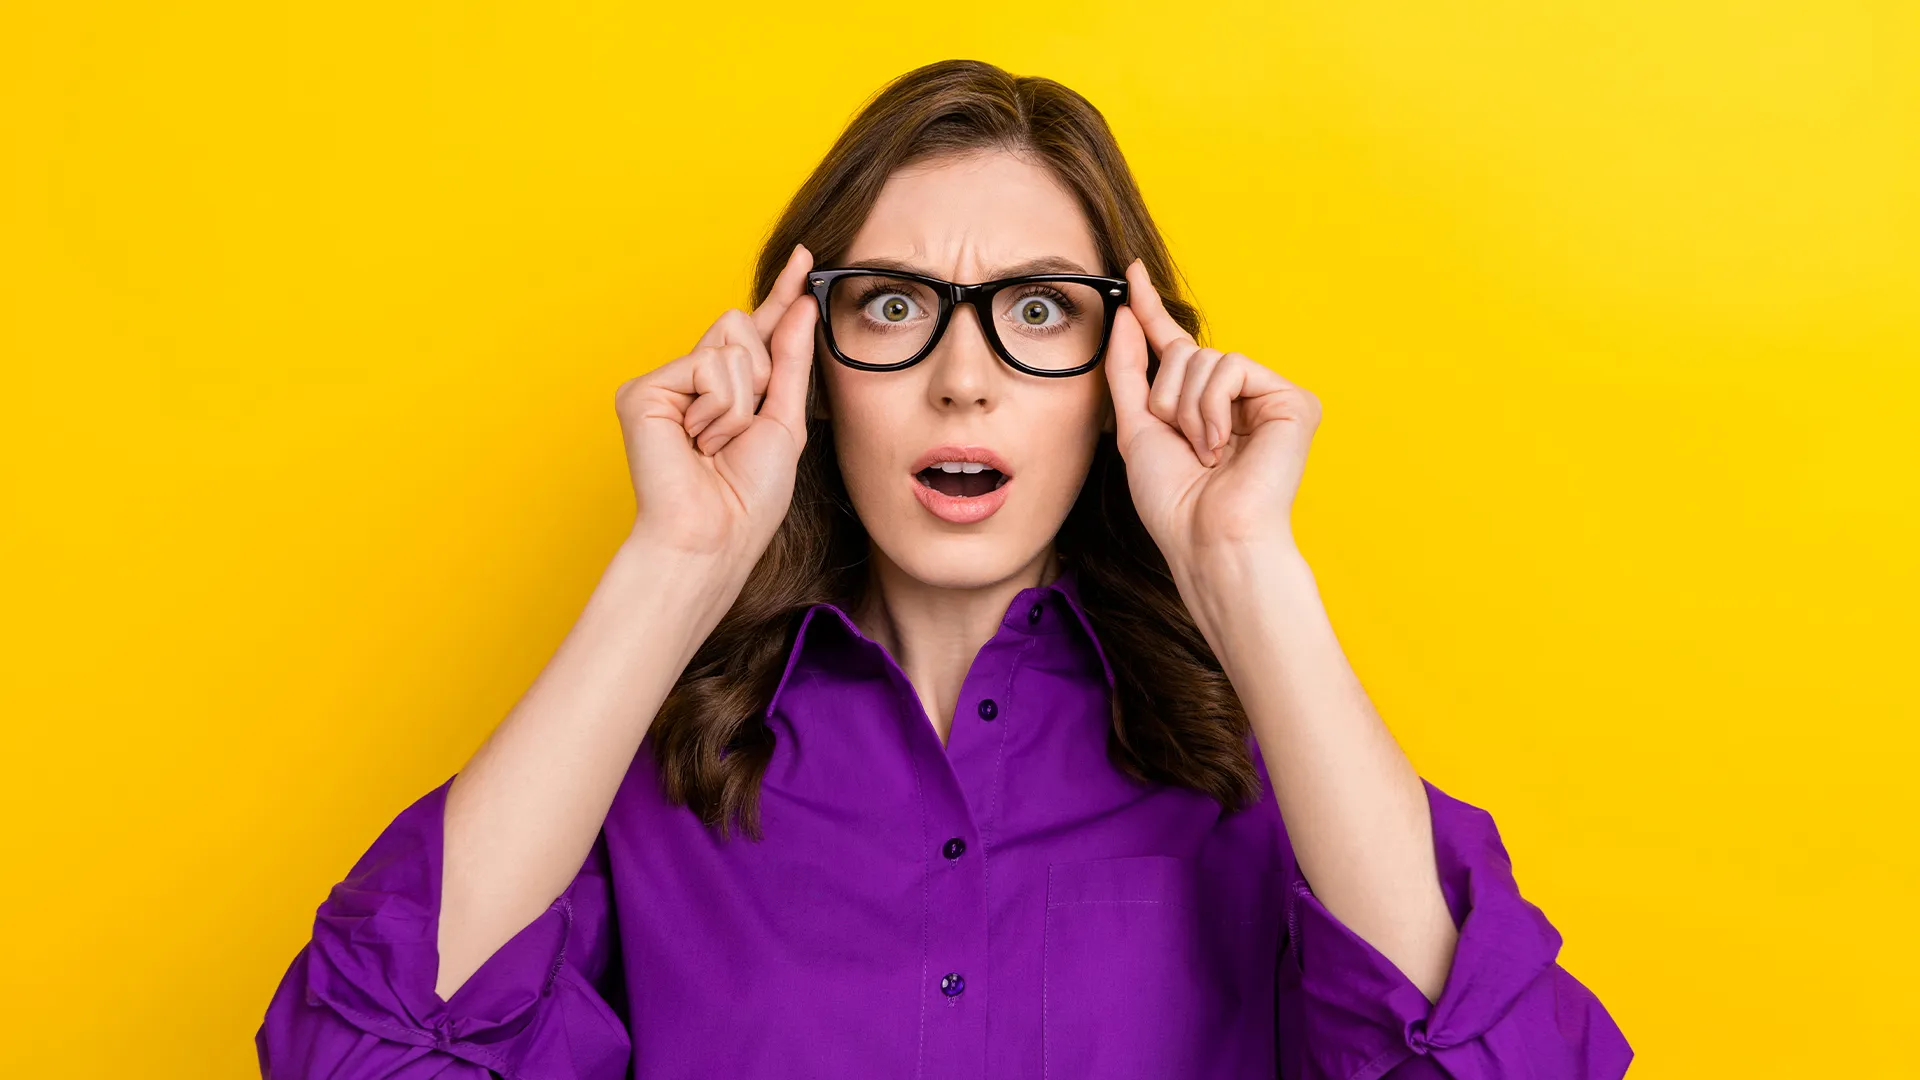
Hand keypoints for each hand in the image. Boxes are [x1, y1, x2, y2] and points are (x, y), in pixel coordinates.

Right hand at [615, 243, 817, 561]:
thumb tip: (801, 303)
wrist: (714, 535)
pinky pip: (708, 365)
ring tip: (715, 442)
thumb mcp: (784, 420)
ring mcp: (666, 382)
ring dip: (740, 401)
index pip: (761, 331)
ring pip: (731, 345)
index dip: (783, 295)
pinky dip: (719, 407)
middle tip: (740, 430)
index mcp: (728, 388)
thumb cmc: (748, 496)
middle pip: (744, 325)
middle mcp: (693, 378)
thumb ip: (790, 360)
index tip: (804, 256)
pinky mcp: (644, 390)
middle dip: (762, 376)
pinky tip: (696, 439)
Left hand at [1104, 258, 1320, 571]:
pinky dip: (1212, 407)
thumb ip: (1129, 370)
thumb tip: (1125, 315)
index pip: (1174, 348)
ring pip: (1205, 358)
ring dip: (1187, 409)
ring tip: (1205, 453)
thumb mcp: (1137, 427)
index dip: (1151, 312)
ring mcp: (1268, 398)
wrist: (1209, 539)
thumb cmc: (1174, 501)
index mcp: (1204, 407)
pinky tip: (1223, 445)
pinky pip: (1232, 367)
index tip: (1130, 274)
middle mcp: (1240, 398)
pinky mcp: (1292, 401)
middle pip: (1184, 353)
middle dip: (1166, 396)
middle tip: (1183, 445)